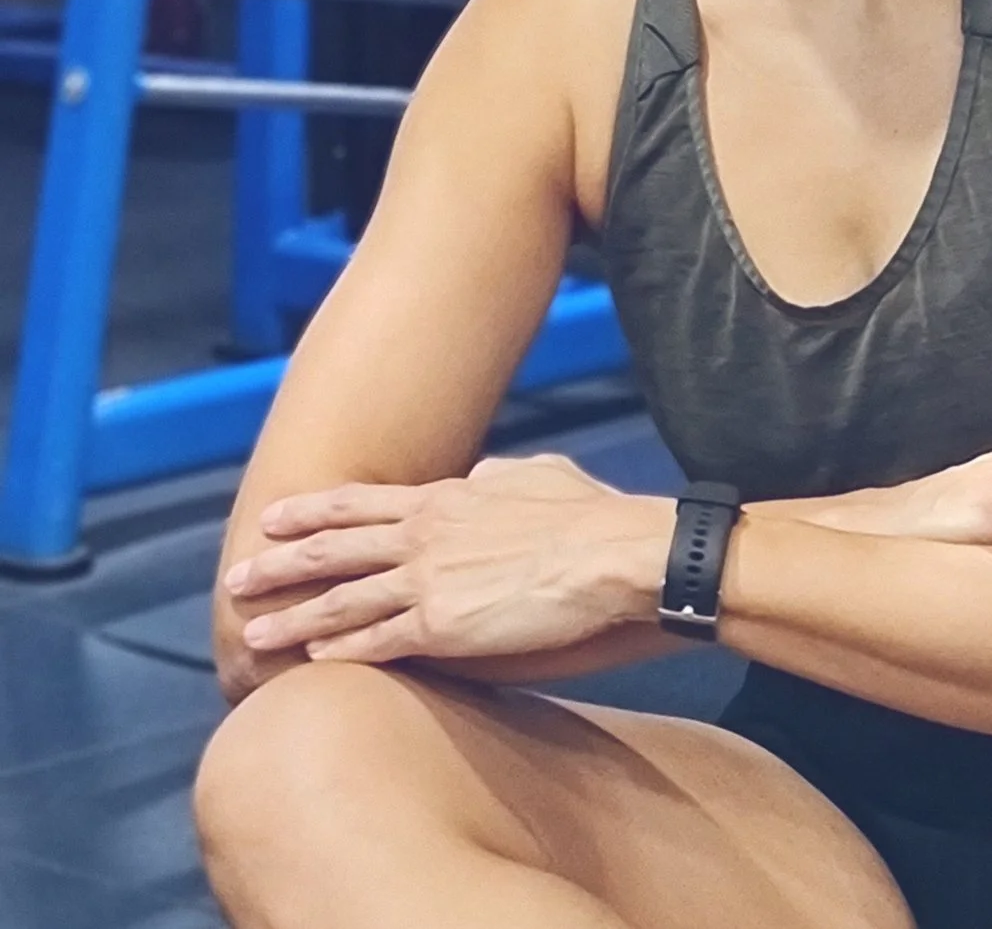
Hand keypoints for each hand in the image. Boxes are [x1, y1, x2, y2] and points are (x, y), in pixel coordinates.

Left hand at [222, 454, 666, 667]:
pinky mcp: (441, 627)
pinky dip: (338, 653)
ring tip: (251, 632)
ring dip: (291, 618)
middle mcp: (424, 535)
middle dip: (279, 564)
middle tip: (236, 576)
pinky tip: (310, 663)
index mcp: (447, 498)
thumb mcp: (538, 474)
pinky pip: (375, 643)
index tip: (273, 517)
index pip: (362, 503)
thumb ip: (498, 476)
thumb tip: (480, 474)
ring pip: (342, 601)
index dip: (313, 510)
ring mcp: (428, 581)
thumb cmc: (586, 514)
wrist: (610, 555)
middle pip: (334, 549)